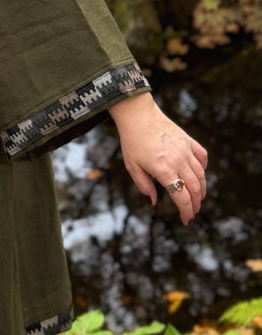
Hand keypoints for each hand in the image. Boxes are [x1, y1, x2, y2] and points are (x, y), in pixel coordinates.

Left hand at [109, 92, 207, 224]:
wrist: (137, 114)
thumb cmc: (132, 140)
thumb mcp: (132, 166)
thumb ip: (144, 185)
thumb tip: (153, 202)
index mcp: (163, 170)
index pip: (182, 197)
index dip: (186, 212)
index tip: (186, 220)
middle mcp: (178, 161)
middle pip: (194, 189)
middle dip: (195, 205)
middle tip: (192, 212)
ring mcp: (185, 150)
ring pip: (201, 176)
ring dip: (201, 190)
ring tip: (197, 199)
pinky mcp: (188, 140)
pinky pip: (202, 157)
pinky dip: (203, 169)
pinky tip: (199, 175)